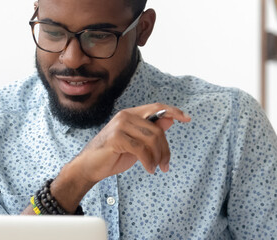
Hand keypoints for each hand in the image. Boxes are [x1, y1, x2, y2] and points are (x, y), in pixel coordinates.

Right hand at [74, 103, 190, 182]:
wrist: (89, 166)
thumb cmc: (112, 155)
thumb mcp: (137, 143)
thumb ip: (151, 132)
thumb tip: (170, 120)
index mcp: (131, 114)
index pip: (156, 108)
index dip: (173, 111)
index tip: (187, 118)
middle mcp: (125, 116)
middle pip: (158, 129)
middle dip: (165, 150)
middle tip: (165, 165)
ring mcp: (120, 125)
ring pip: (151, 139)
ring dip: (157, 157)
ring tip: (155, 168)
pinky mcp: (116, 138)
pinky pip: (141, 149)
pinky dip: (148, 161)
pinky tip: (148, 169)